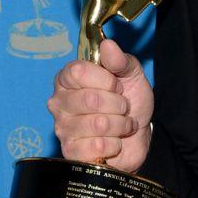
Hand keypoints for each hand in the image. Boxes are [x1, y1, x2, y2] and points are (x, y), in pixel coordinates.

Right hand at [48, 39, 152, 171]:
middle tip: (123, 107)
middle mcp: (59, 102)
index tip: (117, 85)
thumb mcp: (132, 75)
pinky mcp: (71, 152)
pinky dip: (115, 144)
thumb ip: (120, 60)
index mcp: (68, 79)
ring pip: (98, 124)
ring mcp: (62, 129)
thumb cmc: (130, 102)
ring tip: (121, 124)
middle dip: (118, 104)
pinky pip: (98, 146)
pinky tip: (113, 141)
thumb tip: (108, 44)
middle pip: (90, 99)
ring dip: (120, 124)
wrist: (137, 136)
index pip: (78, 71)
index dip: (105, 79)